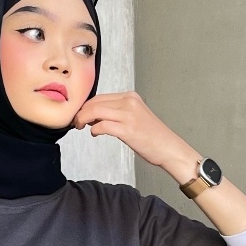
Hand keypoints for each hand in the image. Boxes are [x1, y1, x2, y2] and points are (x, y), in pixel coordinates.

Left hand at [71, 91, 188, 168]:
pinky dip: (94, 130)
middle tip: (76, 122)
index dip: (86, 106)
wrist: (169, 148)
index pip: (100, 97)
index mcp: (130, 97)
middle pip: (95, 102)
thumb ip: (117, 113)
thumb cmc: (152, 136)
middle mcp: (129, 102)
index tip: (80, 114)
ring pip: (95, 111)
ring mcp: (128, 115)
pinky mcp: (127, 129)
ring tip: (80, 126)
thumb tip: (95, 117)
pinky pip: (102, 126)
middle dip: (81, 112)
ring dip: (83, 119)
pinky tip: (94, 134)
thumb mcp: (135, 117)